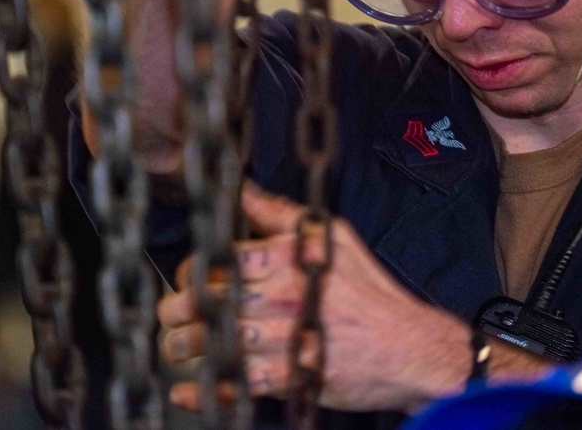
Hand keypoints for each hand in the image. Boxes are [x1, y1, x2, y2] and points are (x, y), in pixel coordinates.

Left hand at [158, 182, 473, 413]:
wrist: (409, 345)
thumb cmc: (370, 291)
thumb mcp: (332, 239)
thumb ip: (282, 215)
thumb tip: (244, 190)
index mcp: (289, 258)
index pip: (220, 259)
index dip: (193, 269)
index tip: (189, 277)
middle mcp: (284, 295)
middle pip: (208, 300)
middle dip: (177, 309)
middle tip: (172, 314)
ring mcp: (287, 337)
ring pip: (215, 341)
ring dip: (184, 348)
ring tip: (177, 347)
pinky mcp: (292, 375)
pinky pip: (236, 383)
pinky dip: (206, 391)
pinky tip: (188, 390)